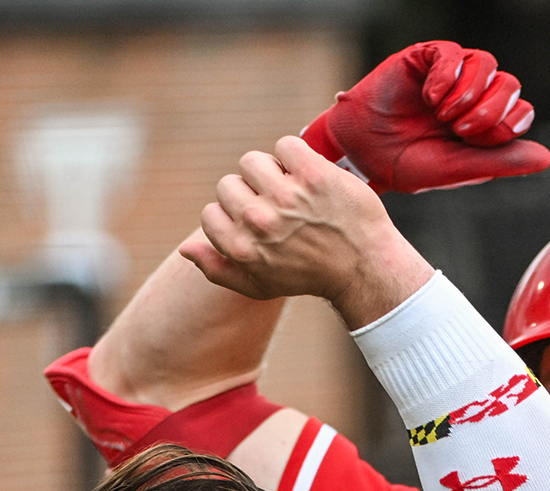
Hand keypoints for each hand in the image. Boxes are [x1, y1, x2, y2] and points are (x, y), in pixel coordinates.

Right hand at [180, 135, 433, 327]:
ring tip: (293, 189)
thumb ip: (218, 270)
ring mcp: (285, 196)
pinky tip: (309, 175)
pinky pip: (286, 145)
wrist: (365, 267)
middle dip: (252, 193)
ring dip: (271, 171)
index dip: (234, 214)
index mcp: (240, 247)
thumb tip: (184, 249)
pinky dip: (296, 155)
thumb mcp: (260, 286)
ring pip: (253, 160)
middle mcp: (258, 222)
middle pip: (229, 184)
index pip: (210, 211)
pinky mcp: (312, 174)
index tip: (259, 222)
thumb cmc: (310, 277)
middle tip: (280, 208)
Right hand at [302, 41, 549, 193]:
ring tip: (444, 115)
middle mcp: (474, 96)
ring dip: (470, 92)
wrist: (362, 152)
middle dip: (491, 110)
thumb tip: (546, 157)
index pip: (521, 111)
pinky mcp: (426, 58)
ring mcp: (452, 74)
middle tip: (461, 130)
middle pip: (510, 85)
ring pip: (487, 64)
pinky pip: (452, 53)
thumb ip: (500, 160)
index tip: (478, 142)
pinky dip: (447, 75)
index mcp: (486, 124)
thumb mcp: (457, 168)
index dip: (509, 124)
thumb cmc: (408, 163)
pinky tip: (431, 98)